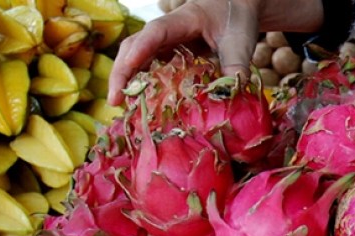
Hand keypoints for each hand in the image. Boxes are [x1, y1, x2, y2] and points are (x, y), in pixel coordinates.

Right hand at [108, 0, 261, 105]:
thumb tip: (231, 96)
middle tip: (114, 100)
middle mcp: (167, 30)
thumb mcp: (239, 40)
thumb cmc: (235, 18)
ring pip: (137, 57)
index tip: (129, 64)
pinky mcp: (168, 54)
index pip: (157, 32)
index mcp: (183, 20)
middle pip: (135, 45)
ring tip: (121, 106)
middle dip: (122, 71)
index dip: (142, 48)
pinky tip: (139, 104)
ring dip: (126, 80)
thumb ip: (236, 64)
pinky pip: (149, 68)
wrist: (235, 6)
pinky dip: (142, 85)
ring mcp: (165, 42)